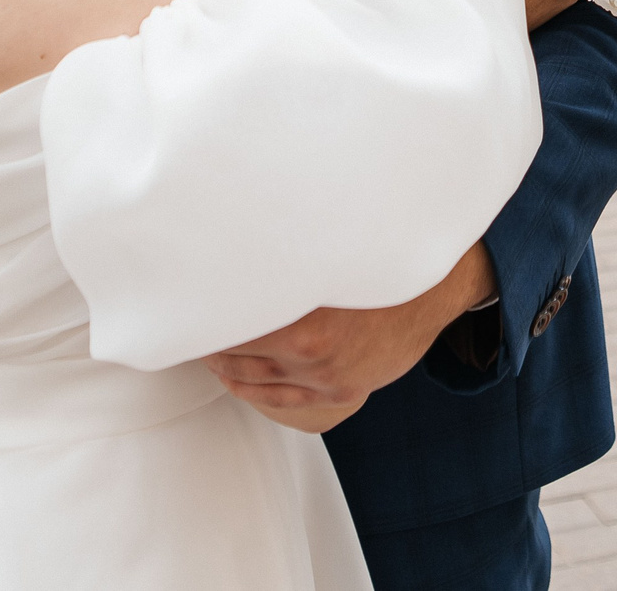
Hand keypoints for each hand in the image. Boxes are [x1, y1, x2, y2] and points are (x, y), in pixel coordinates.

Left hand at [204, 244, 497, 432]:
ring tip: (198, 342)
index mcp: (302, 310)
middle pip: (232, 346)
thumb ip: (279, 240)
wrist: (438, 287)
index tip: (178, 292)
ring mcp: (324, 375)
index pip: (228, 314)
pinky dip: (246, 387)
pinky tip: (228, 373)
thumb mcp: (330, 241)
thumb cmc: (379, 251)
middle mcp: (310, 347)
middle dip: (206, 331)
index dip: (198, 306)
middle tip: (180, 314)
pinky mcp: (336, 391)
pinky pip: (277, 398)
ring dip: (220, 360)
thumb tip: (229, 218)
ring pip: (249, 376)